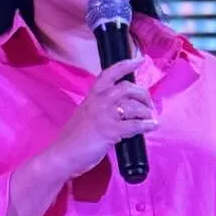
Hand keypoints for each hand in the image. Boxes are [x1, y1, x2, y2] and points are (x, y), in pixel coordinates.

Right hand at [42, 57, 156, 179]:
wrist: (62, 155)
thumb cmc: (73, 138)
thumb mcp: (85, 115)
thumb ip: (100, 107)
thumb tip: (120, 108)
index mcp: (92, 97)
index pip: (108, 74)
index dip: (125, 65)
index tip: (139, 60)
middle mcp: (99, 102)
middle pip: (127, 88)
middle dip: (143, 94)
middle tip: (149, 105)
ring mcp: (105, 116)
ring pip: (133, 106)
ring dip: (146, 112)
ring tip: (150, 119)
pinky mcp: (110, 131)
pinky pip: (135, 125)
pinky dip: (147, 125)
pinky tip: (153, 126)